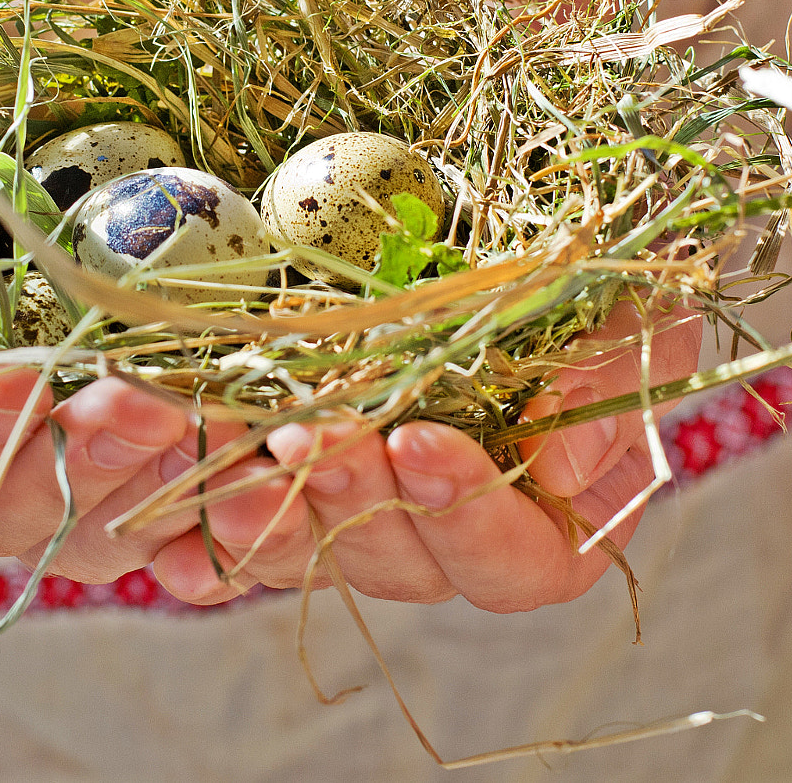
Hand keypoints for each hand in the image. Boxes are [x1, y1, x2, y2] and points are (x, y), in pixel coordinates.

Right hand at [0, 0, 213, 583]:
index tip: (9, 384)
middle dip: (67, 471)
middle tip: (146, 400)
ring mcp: (36, 443)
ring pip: (90, 527)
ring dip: (155, 487)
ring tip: (223, 416)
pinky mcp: (125, 417)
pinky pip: (177, 492)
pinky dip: (225, 490)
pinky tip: (278, 449)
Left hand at [150, 300, 701, 608]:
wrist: (486, 230)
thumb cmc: (581, 278)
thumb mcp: (628, 309)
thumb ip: (613, 377)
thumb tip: (561, 460)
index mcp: (542, 521)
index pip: (514, 558)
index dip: (468, 512)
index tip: (420, 443)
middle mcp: (441, 539)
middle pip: (396, 561)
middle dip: (350, 500)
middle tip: (308, 438)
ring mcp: (355, 520)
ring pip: (305, 550)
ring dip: (264, 516)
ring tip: (229, 469)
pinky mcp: (279, 490)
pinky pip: (227, 536)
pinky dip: (190, 530)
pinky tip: (163, 513)